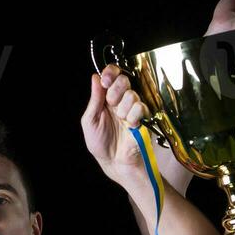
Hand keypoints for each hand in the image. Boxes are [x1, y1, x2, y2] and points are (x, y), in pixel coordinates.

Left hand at [81, 64, 149, 183]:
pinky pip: (141, 107)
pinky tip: (130, 125)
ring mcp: (133, 108)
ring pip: (132, 94)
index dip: (110, 73)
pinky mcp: (144, 117)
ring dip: (123, 108)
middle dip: (116, 90)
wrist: (114, 161)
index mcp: (106, 98)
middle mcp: (120, 100)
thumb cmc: (100, 143)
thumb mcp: (90, 121)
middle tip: (111, 104)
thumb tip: (95, 77)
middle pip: (124, 80)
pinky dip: (133, 116)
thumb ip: (94, 99)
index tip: (106, 81)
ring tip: (121, 120)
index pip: (111, 76)